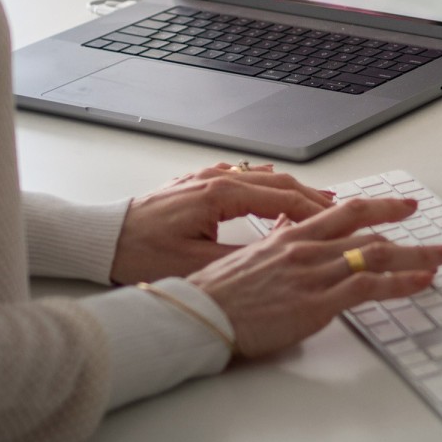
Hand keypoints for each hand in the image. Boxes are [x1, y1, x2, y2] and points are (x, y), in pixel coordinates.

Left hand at [109, 162, 334, 284]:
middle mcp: (217, 179)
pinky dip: (266, 184)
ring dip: (292, 190)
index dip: (314, 212)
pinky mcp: (196, 184)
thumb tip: (277, 257)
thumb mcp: (196, 265)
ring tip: (317, 203)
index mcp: (221, 195)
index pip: (283, 198)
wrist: (100, 239)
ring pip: (263, 178)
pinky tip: (275, 188)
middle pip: (279, 182)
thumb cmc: (141, 253)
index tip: (339, 223)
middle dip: (312, 197)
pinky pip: (243, 176)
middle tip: (341, 211)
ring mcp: (206, 178)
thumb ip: (241, 257)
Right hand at [189, 195, 441, 358]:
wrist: (196, 317)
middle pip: (368, 230)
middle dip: (407, 228)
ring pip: (376, 255)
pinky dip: (401, 282)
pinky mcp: (317, 302)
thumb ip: (274, 246)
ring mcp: (314, 274)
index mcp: (289, 237)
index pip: (344, 213)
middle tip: (436, 231)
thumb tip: (288, 235)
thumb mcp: (246, 259)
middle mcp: (306, 249)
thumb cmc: (213, 296)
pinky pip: (369, 287)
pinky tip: (422, 281)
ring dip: (417, 255)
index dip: (378, 207)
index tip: (401, 206)